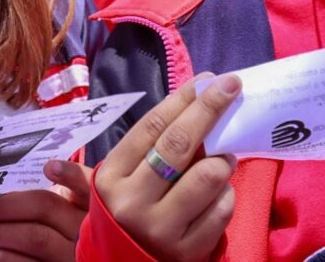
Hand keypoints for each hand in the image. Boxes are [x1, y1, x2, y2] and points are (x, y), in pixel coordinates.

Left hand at [0, 159, 90, 261]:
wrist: (59, 257)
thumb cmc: (50, 225)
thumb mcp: (56, 205)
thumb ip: (39, 194)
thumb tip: (0, 194)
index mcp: (87, 201)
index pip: (85, 182)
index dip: (69, 174)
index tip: (48, 167)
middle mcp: (88, 228)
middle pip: (46, 206)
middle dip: (5, 206)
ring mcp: (75, 254)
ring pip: (36, 237)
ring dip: (0, 233)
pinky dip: (3, 256)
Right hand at [94, 73, 240, 261]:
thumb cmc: (120, 216)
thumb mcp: (111, 186)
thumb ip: (126, 154)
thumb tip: (91, 142)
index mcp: (111, 177)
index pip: (151, 127)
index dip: (182, 99)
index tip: (207, 79)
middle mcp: (132, 202)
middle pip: (179, 143)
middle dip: (210, 108)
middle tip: (233, 85)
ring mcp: (161, 228)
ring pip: (207, 177)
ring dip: (223, 159)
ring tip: (225, 156)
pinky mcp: (187, 251)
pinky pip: (221, 211)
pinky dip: (226, 196)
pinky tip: (220, 192)